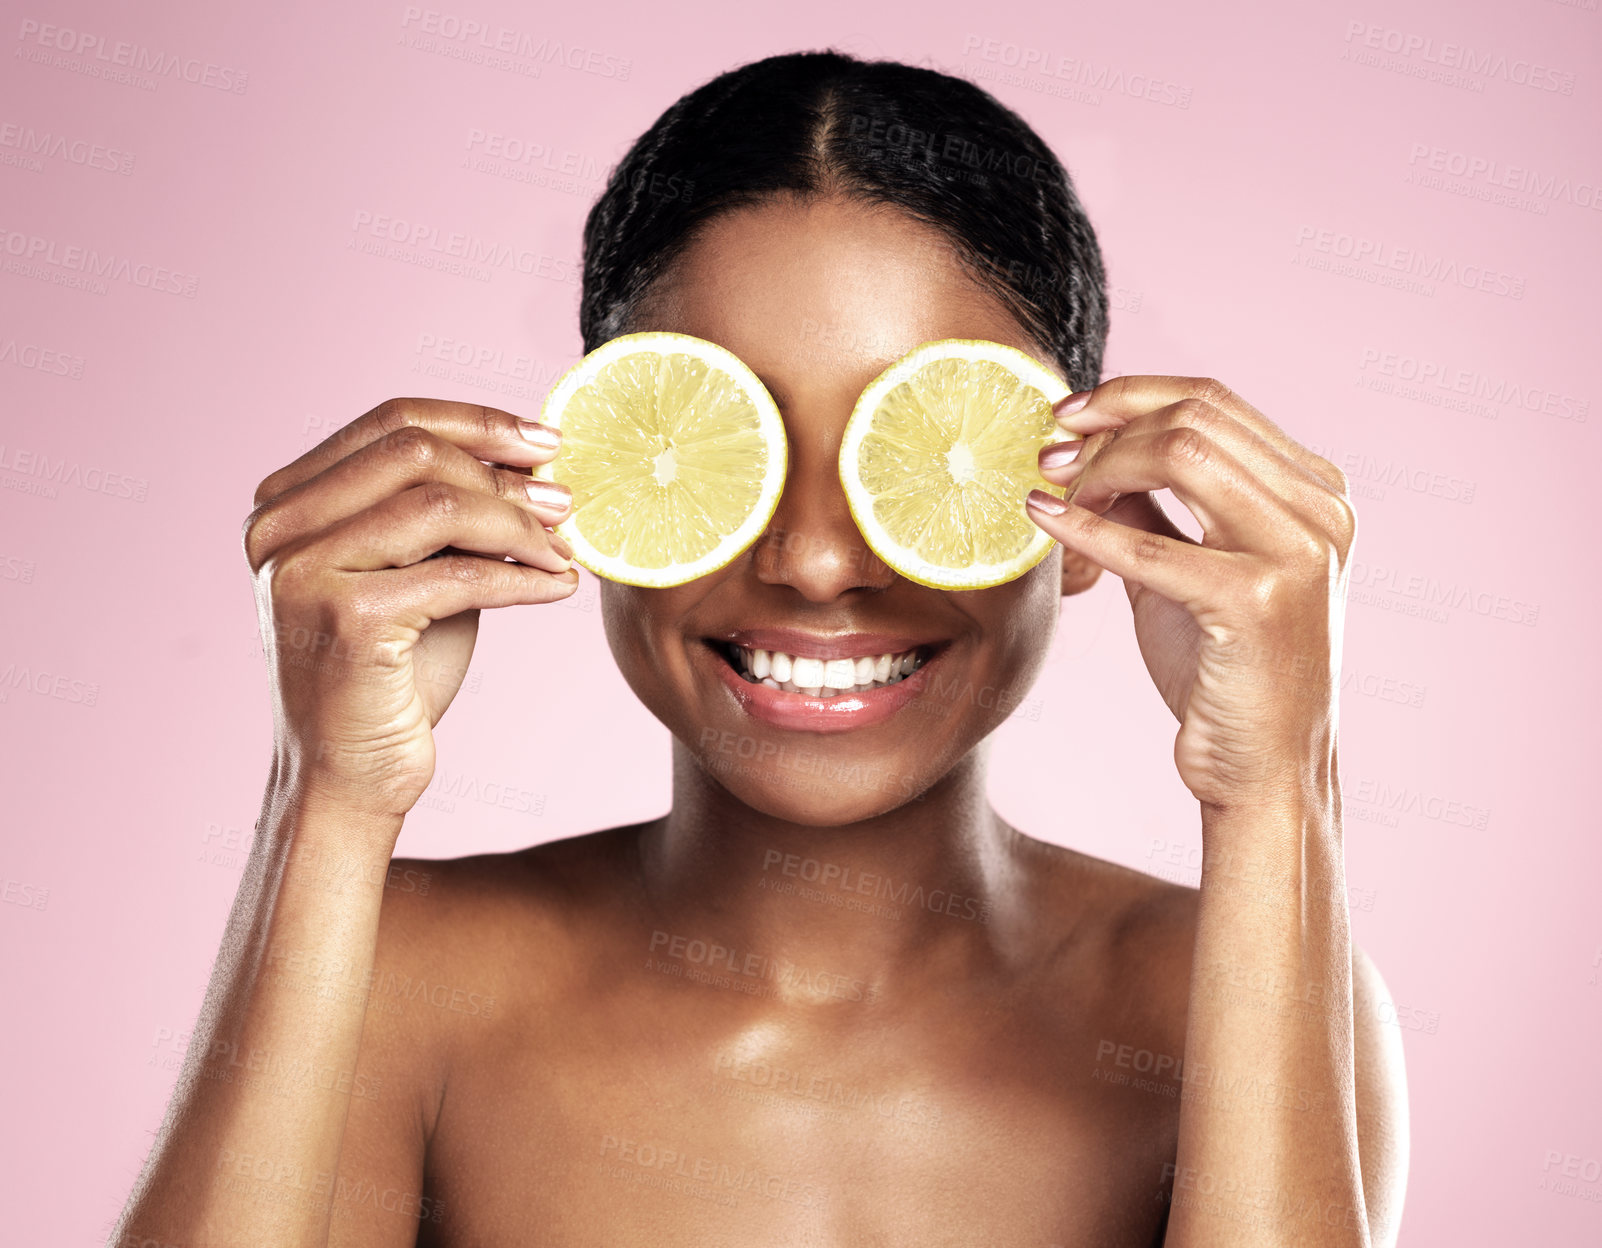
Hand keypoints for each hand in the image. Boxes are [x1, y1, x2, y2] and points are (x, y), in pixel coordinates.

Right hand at [242, 399, 579, 817]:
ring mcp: (303, 572)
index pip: (390, 421)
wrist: (349, 779)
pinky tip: (560, 587)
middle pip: (414, 451)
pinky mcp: (345, 620)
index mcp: (285, 503)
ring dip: (520, 523)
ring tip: (565, 548)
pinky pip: (460, 575)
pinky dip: (523, 576)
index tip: (546, 440)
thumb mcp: (416, 573)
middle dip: (504, 471)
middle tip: (565, 499)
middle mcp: (278, 529)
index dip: (478, 422)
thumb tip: (533, 457)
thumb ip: (448, 513)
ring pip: (440, 504)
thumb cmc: (390, 678)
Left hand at [1026, 377, 1356, 809]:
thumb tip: (1091, 446)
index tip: (1066, 416)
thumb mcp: (1190, 569)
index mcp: (1316, 493)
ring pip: (1181, 454)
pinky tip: (1044, 521)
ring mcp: (1299, 554)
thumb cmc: (1225, 673)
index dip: (1129, 394)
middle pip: (1194, 417)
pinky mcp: (1259, 602)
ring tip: (1052, 489)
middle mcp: (1320, 512)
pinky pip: (1151, 543)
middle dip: (1105, 426)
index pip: (1214, 401)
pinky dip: (1086, 525)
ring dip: (1098, 465)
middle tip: (1047, 455)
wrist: (1261, 769)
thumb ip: (1156, 506)